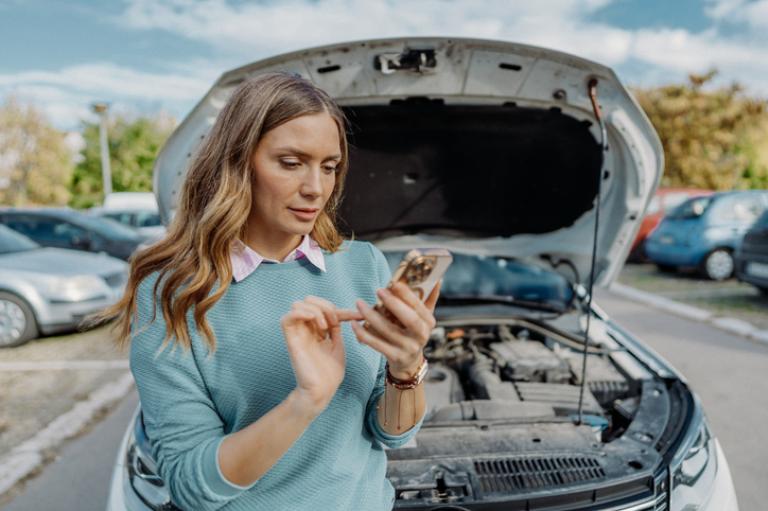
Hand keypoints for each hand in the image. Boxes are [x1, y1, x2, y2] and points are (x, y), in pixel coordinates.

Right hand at [281, 296, 361, 412]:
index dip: (345, 310)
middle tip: (335, 322)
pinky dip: (302, 313)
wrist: (322, 392)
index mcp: (317, 331)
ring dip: (316, 310)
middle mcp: (306, 329)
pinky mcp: (291, 341)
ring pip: (297, 304)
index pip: (327, 309)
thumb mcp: (338, 346)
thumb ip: (336, 330)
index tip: (361, 316)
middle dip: (326, 305)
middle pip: (309, 300)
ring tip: (325, 327)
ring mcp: (298, 334)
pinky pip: (286, 318)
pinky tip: (317, 325)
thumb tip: (345, 314)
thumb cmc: (330, 374)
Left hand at [351, 280, 441, 378]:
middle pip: (409, 319)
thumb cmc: (413, 333)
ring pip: (388, 331)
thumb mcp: (424, 318)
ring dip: (372, 316)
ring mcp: (408, 348)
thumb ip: (429, 299)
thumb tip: (437, 279)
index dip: (407, 295)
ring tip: (360, 303)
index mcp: (429, 323)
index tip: (394, 283)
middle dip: (393, 303)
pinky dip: (363, 334)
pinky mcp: (394, 357)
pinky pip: (376, 344)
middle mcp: (421, 336)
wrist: (408, 362)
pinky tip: (354, 323)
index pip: (420, 307)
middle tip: (379, 290)